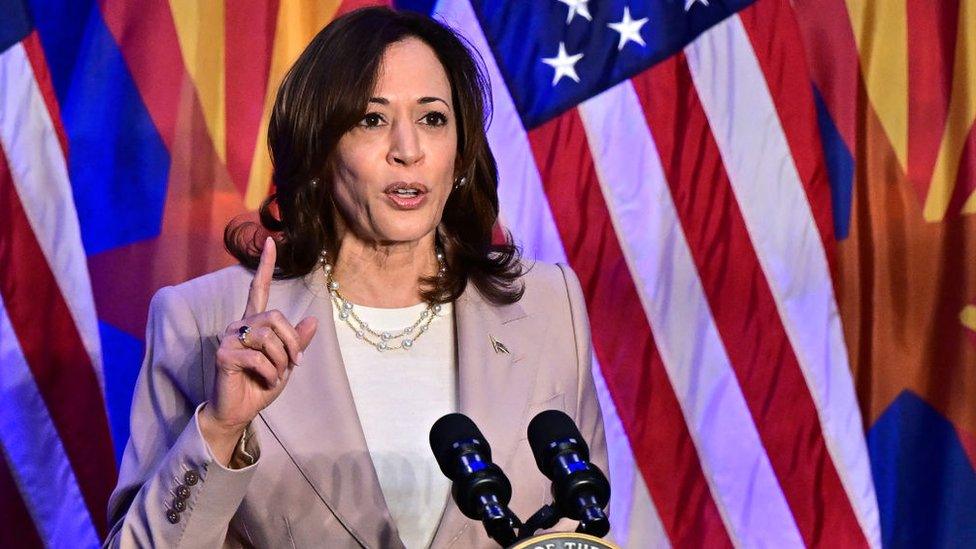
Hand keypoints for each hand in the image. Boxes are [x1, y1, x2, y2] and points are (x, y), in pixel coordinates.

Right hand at [200, 237, 317, 464]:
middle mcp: (239, 325)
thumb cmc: (259, 386)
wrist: (237, 412)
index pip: (257, 289)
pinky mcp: (223, 355)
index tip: (270, 242)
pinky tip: (265, 381)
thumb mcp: (286, 364)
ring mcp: (229, 338)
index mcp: (253, 324)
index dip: (264, 266)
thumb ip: (297, 342)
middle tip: (295, 364)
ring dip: (281, 360)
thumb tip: (313, 319)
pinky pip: (257, 357)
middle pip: (275, 317)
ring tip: (277, 376)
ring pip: (268, 336)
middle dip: (292, 342)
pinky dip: (269, 373)